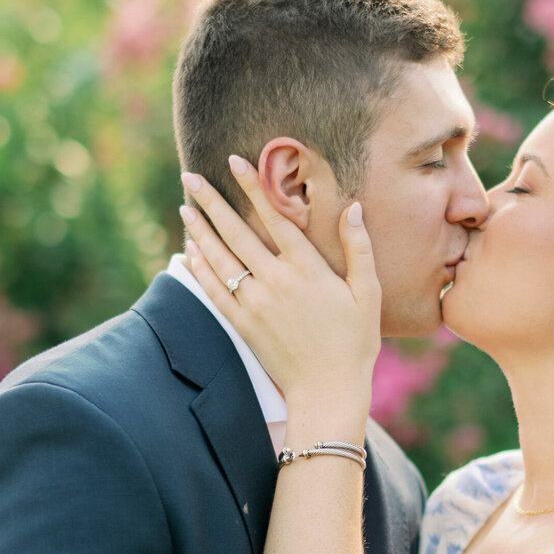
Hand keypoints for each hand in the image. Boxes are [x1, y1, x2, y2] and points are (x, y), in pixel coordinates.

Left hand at [179, 158, 380, 413]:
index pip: (274, 217)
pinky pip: (215, 291)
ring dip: (200, 230)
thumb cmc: (354, 342)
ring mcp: (256, 304)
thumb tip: (353, 209)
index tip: (234, 162)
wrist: (328, 390)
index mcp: (307, 268)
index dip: (252, 187)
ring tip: (185, 207)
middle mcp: (277, 281)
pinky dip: (200, 269)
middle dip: (211, 202)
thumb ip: (360, 249)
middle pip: (236, 232)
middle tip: (190, 177)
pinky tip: (189, 251)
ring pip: (220, 258)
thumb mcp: (368, 293)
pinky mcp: (244, 325)